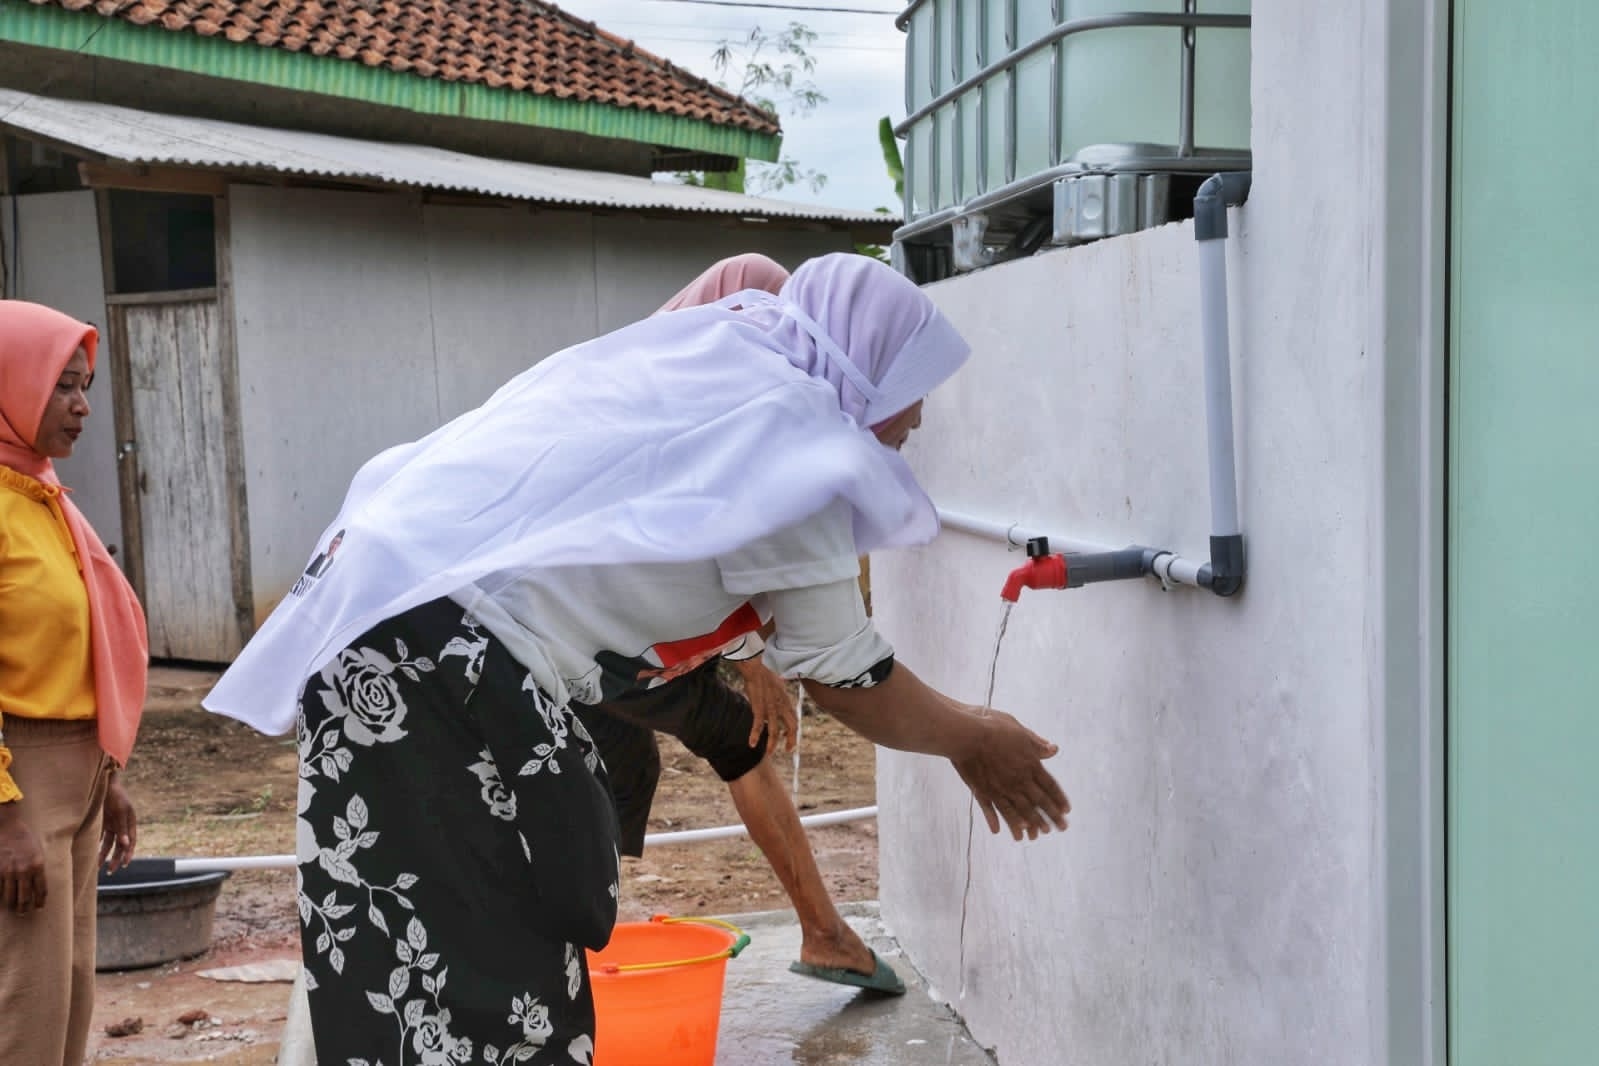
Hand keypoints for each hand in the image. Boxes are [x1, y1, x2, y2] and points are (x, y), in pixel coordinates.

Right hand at [0, 803, 47, 913]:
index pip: (41, 890)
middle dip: (25, 908)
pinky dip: (1, 896)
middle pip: (25, 897)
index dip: (40, 901)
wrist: (8, 828)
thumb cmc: (25, 839)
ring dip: (12, 905)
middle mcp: (24, 870)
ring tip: (13, 909)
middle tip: (24, 913)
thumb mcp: (38, 852)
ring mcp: (9, 871)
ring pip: (10, 896)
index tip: (39, 908)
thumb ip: (38, 868)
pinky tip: (3, 899)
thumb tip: (37, 886)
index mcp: (38, 865)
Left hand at [99, 774, 136, 872]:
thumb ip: (123, 828)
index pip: (130, 841)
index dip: (128, 853)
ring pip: (108, 844)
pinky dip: (96, 846)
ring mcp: (111, 824)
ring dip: (104, 855)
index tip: (124, 865)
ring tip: (97, 866)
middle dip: (115, 859)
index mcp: (130, 822)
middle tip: (110, 872)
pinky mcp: (100, 823)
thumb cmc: (115, 795)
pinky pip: (99, 837)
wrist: (102, 782)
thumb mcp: (121, 811)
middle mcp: (121, 825)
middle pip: (119, 845)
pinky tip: (90, 854)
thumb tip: (125, 844)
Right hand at [733, 658, 797, 754]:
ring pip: (775, 730)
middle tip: (787, 750)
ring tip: (769, 753)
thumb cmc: (766, 676)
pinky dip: (754, 735)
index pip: (795, 720)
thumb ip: (781, 697)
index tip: (789, 738)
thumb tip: (781, 702)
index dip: (794, 731)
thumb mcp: (779, 687)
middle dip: (790, 741)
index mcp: (786, 702)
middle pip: (791, 727)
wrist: (756, 669)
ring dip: (772, 744)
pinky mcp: (759, 708)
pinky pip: (758, 725)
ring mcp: (771, 708)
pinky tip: (751, 743)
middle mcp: (782, 706)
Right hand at [950, 710, 1070, 841]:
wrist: (968, 734)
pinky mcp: (984, 791)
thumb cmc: (993, 727)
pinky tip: (1001, 831)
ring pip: (1020, 810)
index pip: (1049, 785)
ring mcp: (1001, 787)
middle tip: (1062, 827)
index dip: (1059, 798)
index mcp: (1030, 763)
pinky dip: (998, 820)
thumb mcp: (1019, 731)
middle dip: (1052, 816)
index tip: (1066, 810)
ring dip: (1032, 823)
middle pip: (1039, 801)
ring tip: (1039, 834)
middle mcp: (1019, 779)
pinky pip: (994, 810)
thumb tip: (1054, 749)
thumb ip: (1036, 743)